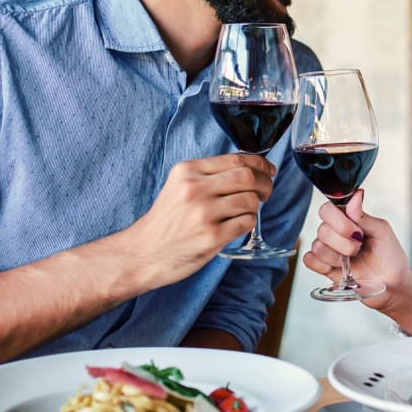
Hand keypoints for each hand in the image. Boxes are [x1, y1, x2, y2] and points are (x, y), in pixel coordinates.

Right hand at [125, 153, 274, 281]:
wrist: (142, 253)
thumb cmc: (165, 222)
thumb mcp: (178, 187)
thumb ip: (207, 176)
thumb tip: (248, 170)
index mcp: (187, 171)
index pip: (235, 159)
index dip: (259, 164)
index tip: (268, 170)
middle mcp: (195, 188)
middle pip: (247, 177)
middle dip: (265, 183)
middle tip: (266, 192)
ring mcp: (203, 213)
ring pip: (250, 200)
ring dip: (256, 206)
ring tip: (248, 211)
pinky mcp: (211, 237)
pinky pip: (246, 223)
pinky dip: (248, 223)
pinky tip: (239, 225)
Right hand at [302, 190, 410, 307]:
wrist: (392, 284)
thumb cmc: (390, 256)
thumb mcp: (382, 232)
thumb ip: (364, 216)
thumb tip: (355, 196)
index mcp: (348, 219)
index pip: (327, 210)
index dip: (338, 221)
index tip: (356, 232)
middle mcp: (335, 232)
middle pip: (322, 230)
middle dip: (343, 243)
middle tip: (359, 249)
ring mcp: (329, 249)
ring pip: (317, 247)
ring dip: (337, 257)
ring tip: (352, 260)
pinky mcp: (324, 266)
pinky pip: (309, 260)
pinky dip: (322, 265)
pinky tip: (338, 268)